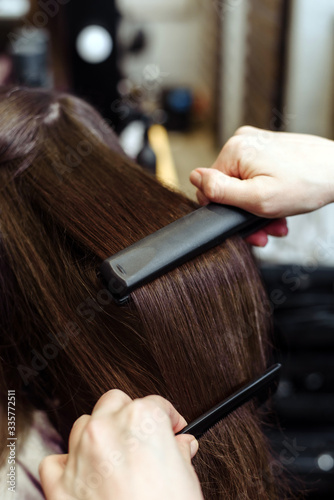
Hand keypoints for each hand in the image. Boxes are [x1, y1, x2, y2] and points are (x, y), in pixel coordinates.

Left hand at [39, 390, 202, 499]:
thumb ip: (179, 452)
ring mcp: (80, 454)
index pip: (156, 404)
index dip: (167, 419)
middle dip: (128, 416)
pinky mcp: (60, 485)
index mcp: (142, 420)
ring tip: (115, 459)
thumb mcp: (187, 479)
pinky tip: (84, 475)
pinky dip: (67, 465)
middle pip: (114, 403)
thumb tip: (180, 445)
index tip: (171, 431)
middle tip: (142, 440)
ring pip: (84, 425)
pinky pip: (55, 461)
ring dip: (98, 436)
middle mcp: (107, 429)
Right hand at [190, 127, 333, 245]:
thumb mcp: (257, 198)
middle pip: (229, 188)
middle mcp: (242, 142)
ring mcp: (256, 144)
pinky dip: (266, 195)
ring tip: (277, 222)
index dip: (226, 212)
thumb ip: (220, 191)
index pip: (210, 188)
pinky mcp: (267, 149)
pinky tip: (280, 208)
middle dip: (246, 213)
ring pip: (243, 185)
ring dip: (258, 209)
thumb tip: (194, 178)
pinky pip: (256, 177)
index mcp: (234, 150)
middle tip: (266, 230)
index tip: (247, 227)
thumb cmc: (307, 183)